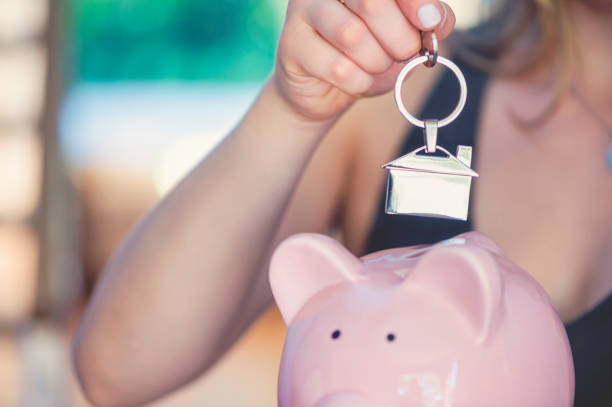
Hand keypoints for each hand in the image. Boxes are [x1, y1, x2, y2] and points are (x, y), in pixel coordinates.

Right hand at [272, 0, 455, 121]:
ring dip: (376, 62)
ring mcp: (303, 11)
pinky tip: (355, 81)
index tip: (430, 22)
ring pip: (352, 36)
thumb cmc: (365, 57)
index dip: (415, 0)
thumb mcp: (403, 36)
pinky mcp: (291, 45)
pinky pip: (339, 68)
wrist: (323, 91)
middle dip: (399, 38)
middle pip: (372, 3)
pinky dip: (359, 82)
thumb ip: (425, 21)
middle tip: (402, 53)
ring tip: (374, 67)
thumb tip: (437, 19)